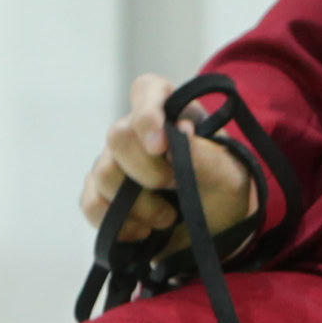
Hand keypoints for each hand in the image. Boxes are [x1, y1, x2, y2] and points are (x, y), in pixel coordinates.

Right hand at [76, 73, 256, 244]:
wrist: (216, 233)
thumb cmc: (224, 192)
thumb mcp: (230, 176)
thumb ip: (208, 155)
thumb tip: (179, 133)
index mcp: (173, 115)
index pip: (148, 90)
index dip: (147, 112)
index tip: (160, 145)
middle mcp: (138, 134)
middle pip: (117, 135)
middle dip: (146, 169)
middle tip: (174, 186)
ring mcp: (116, 163)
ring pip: (103, 172)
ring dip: (137, 203)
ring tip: (168, 218)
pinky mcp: (103, 196)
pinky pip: (91, 203)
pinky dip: (117, 222)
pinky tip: (143, 232)